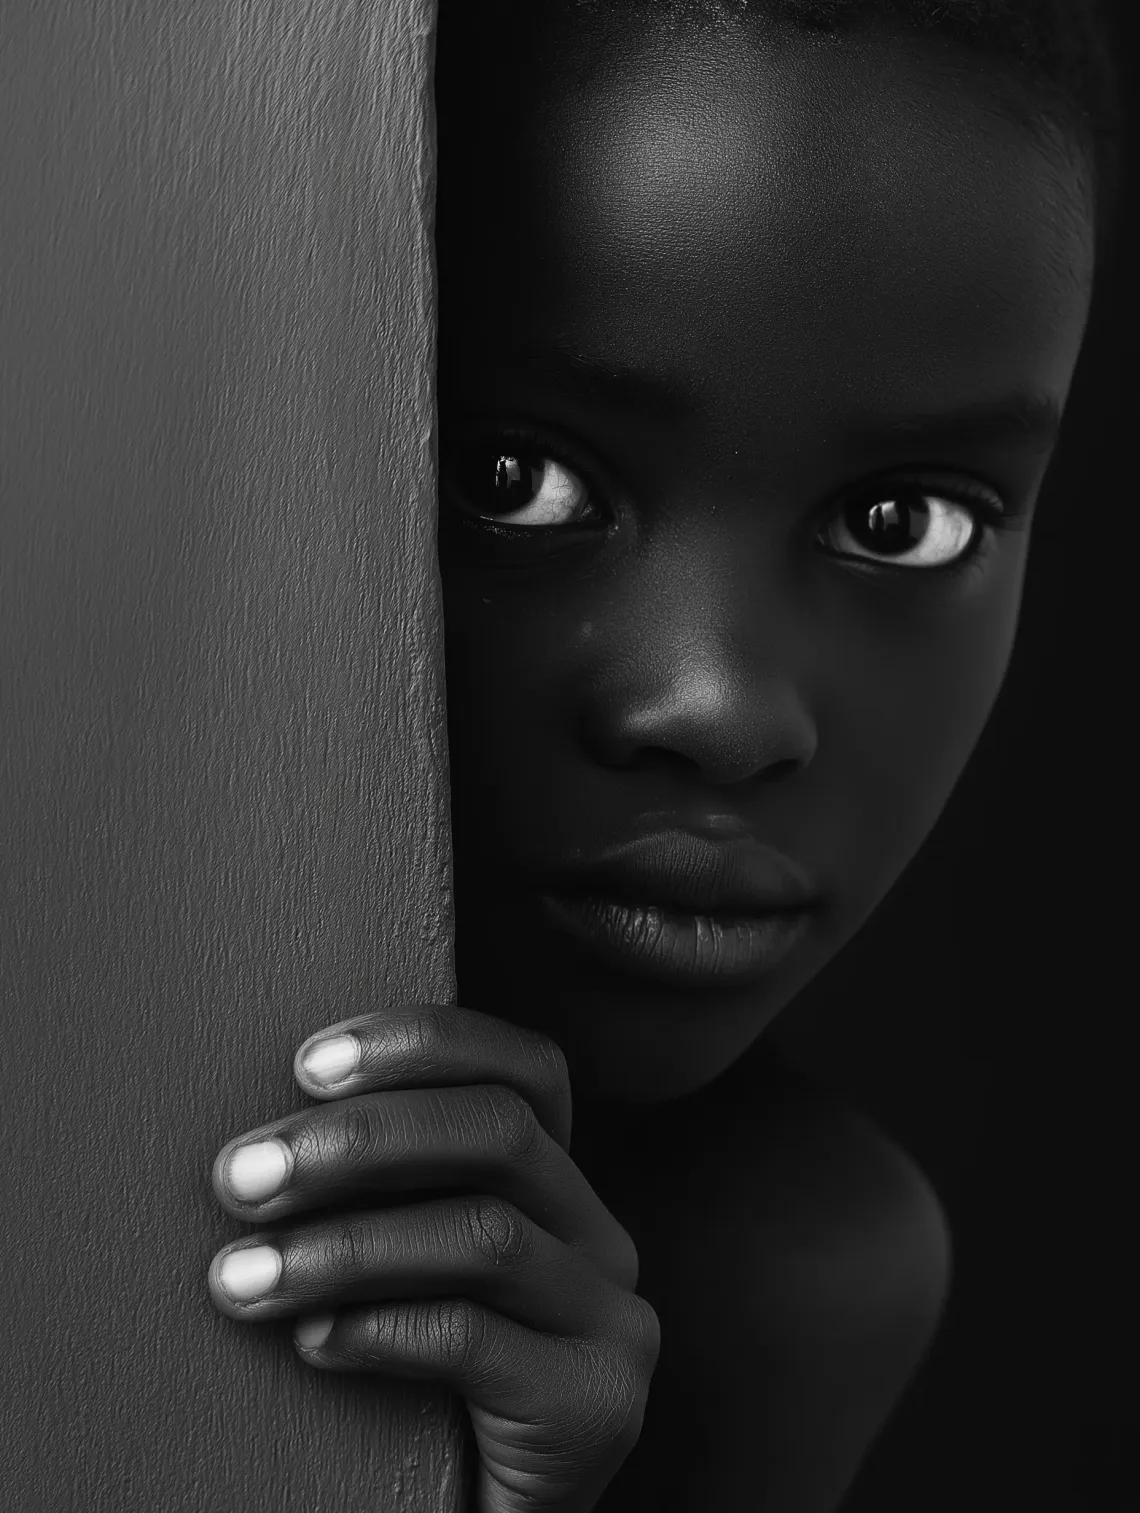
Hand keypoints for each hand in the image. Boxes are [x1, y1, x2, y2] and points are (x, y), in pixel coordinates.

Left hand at [206, 1006, 661, 1512]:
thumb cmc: (417, 1390)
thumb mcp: (405, 1269)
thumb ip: (384, 1196)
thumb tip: (262, 1137)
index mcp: (557, 1185)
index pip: (525, 1066)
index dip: (425, 1044)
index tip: (307, 1062)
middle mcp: (600, 1234)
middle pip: (500, 1132)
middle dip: (359, 1138)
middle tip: (242, 1175)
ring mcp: (611, 1319)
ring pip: (482, 1234)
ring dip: (343, 1246)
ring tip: (240, 1277)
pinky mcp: (597, 1404)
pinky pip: (476, 1340)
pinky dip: (376, 1330)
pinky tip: (310, 1342)